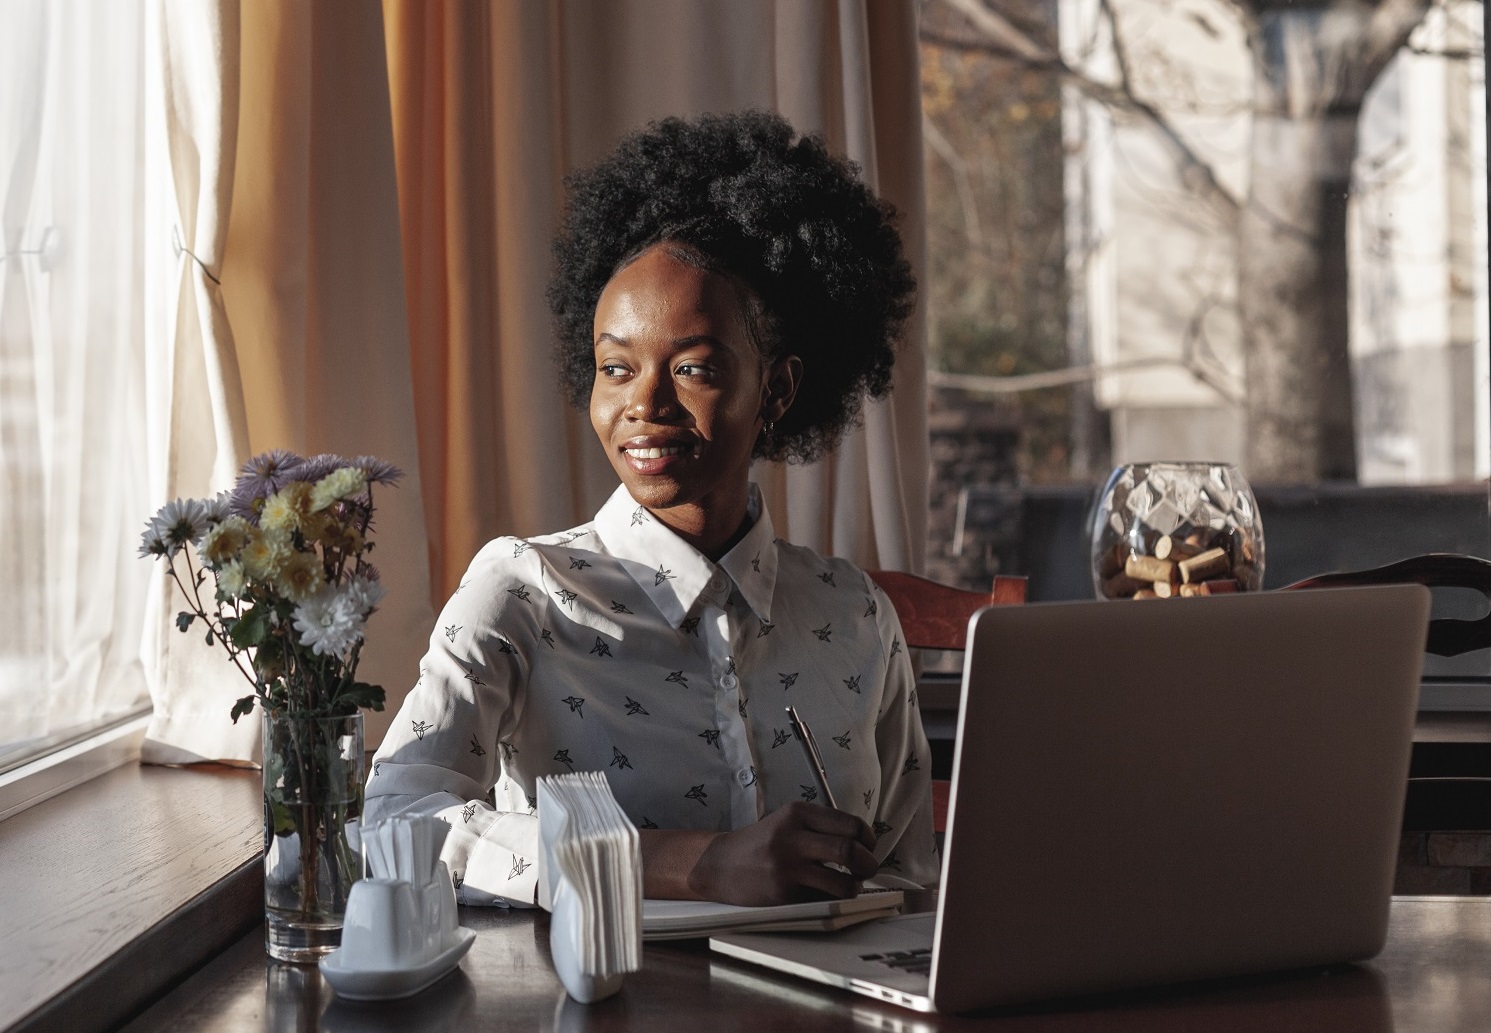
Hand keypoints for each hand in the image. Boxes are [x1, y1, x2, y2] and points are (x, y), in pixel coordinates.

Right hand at [685, 801, 877, 905]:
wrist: (719, 864)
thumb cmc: (761, 843)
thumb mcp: (788, 821)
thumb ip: (821, 827)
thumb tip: (863, 844)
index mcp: (798, 813)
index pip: (851, 824)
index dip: (869, 839)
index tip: (869, 847)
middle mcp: (792, 837)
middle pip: (849, 851)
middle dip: (868, 864)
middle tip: (867, 870)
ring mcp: (787, 867)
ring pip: (841, 882)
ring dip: (854, 888)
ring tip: (849, 886)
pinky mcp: (783, 893)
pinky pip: (822, 899)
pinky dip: (831, 899)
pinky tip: (824, 894)